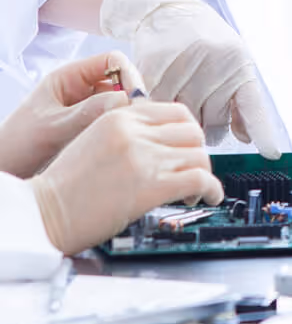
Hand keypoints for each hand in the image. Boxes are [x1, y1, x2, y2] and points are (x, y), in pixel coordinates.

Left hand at [0, 51, 144, 178]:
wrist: (7, 169)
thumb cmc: (18, 144)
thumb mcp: (53, 126)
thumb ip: (88, 112)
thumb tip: (125, 100)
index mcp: (70, 77)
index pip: (112, 60)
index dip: (128, 74)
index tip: (135, 98)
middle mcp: (82, 89)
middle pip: (121, 82)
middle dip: (131, 97)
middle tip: (137, 119)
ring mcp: (88, 109)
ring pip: (120, 104)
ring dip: (127, 115)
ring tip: (129, 133)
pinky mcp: (92, 128)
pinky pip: (115, 122)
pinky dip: (122, 129)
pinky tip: (121, 142)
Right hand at [31, 100, 223, 255]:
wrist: (46, 211)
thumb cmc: (67, 185)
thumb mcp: (95, 140)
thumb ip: (129, 134)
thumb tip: (165, 142)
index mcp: (119, 116)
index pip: (175, 111)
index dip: (188, 131)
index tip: (188, 147)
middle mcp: (133, 132)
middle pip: (192, 131)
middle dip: (198, 151)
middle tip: (192, 168)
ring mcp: (144, 157)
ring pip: (200, 154)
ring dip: (205, 173)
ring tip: (196, 189)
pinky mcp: (152, 185)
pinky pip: (200, 178)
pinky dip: (212, 189)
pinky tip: (209, 197)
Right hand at [100, 0, 280, 157]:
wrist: (166, 9)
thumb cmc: (202, 43)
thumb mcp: (229, 64)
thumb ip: (238, 100)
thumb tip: (245, 137)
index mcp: (238, 64)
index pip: (253, 105)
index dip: (263, 132)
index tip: (271, 153)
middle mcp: (216, 63)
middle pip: (213, 122)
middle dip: (208, 126)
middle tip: (201, 111)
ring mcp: (186, 64)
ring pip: (186, 117)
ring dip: (183, 117)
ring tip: (181, 97)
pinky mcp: (158, 65)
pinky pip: (161, 105)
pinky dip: (162, 106)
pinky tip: (163, 93)